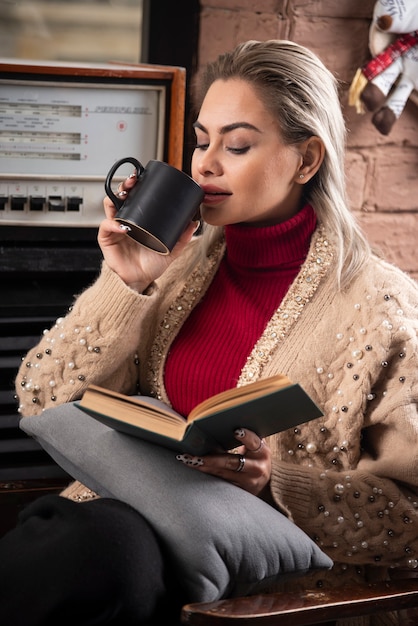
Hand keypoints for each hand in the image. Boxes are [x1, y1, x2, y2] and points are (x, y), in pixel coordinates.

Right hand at [99, 173, 198, 291]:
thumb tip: (194, 223)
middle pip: (122, 196)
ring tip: (125, 194)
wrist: (140, 281)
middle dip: (126, 185)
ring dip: (115, 197)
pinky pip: (106, 226)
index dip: (137, 186)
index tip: (143, 177)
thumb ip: (181, 238)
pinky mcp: (106, 239)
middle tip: (133, 180)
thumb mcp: (170, 250)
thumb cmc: (151, 265)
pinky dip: (113, 224)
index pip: (136, 198)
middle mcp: (125, 220)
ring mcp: (114, 228)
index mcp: (139, 220)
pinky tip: (122, 226)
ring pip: (110, 205)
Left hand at [176, 428, 271, 495]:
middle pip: (232, 462)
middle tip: (196, 456)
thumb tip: (218, 426)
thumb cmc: (255, 458)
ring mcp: (248, 482)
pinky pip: (221, 482)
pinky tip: (196, 469)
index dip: (246, 437)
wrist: (265, 482)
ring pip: (223, 474)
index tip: (235, 431)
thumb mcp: (254, 448)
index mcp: (262, 453)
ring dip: (205, 467)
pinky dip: (208, 474)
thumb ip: (244, 439)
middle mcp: (257, 468)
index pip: (254, 442)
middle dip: (212, 459)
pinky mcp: (240, 491)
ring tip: (190, 461)